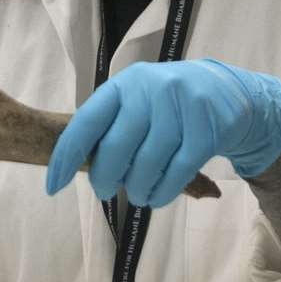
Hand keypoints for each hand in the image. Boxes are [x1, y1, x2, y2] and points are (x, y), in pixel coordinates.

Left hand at [45, 59, 280, 205]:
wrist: (227, 92)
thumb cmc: (168, 103)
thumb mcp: (137, 101)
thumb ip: (110, 125)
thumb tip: (72, 166)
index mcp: (124, 85)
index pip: (86, 122)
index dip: (66, 156)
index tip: (53, 186)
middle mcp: (150, 91)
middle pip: (115, 150)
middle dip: (105, 179)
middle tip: (106, 190)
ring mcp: (180, 109)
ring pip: (146, 167)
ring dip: (137, 191)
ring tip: (138, 194)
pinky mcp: (206, 131)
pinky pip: (176, 175)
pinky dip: (162, 194)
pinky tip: (157, 196)